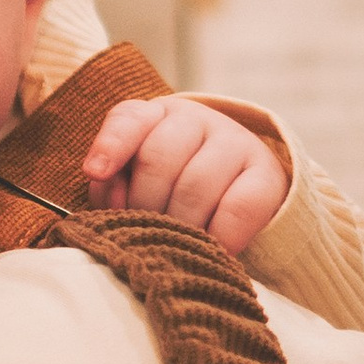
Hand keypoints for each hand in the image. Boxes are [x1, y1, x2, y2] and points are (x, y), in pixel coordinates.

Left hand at [81, 96, 290, 251]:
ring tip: (176, 245)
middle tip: (147, 233)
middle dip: (144, 204)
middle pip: (158, 157)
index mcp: (158, 115)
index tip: (95, 171)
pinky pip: (237, 209)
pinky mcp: (268, 175)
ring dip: (179, 226)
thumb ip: (115, 186)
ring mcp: (236, 142)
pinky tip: (210, 248)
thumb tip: (116, 202)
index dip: (110, 144)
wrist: (242, 192)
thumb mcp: (138, 180)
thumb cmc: (174, 190)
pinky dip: (218, 237)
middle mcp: (198, 119)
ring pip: (195, 186)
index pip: (130, 119)